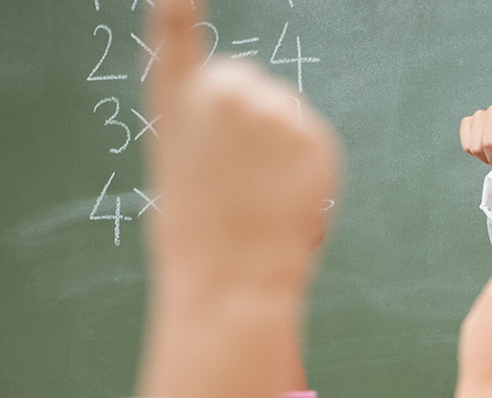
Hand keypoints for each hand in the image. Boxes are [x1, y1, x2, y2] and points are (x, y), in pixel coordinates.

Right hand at [145, 0, 338, 302]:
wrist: (232, 277)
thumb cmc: (197, 233)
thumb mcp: (181, 163)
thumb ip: (205, 123)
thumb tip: (247, 114)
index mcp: (175, 99)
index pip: (176, 33)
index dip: (179, 7)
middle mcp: (224, 91)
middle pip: (249, 81)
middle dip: (250, 116)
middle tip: (237, 173)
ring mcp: (275, 109)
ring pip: (285, 112)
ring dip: (280, 143)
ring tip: (258, 193)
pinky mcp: (315, 135)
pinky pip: (314, 139)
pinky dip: (308, 164)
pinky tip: (287, 197)